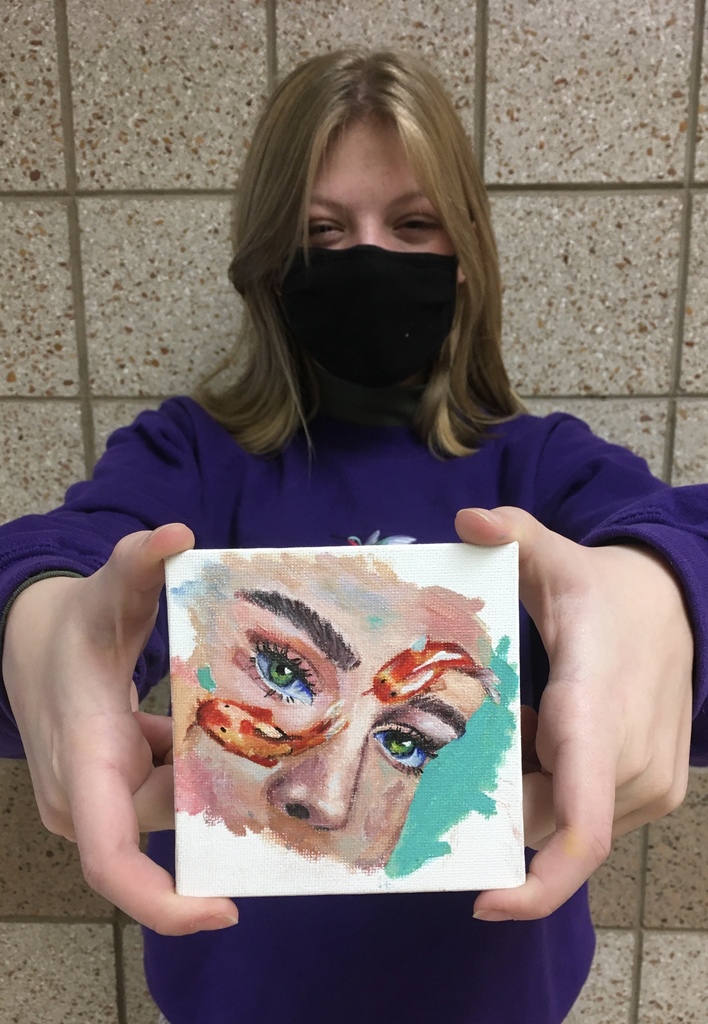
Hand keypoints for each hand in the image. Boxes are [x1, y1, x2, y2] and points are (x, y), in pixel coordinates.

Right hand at [2, 524, 238, 934]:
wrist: (29, 641)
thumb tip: (178, 532)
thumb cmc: (69, 625)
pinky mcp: (107, 786)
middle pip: (166, 823)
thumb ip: (137, 561)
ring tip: (259, 730)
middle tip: (279, 757)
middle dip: (217, 800)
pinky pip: (161, 790)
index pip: (111, 860)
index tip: (223, 910)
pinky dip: (191, 764)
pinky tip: (219, 726)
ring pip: (169, 803)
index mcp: (84, 762)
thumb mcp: (104, 592)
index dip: (163, 901)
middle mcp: (84, 794)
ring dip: (207, 771)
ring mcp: (94, 795)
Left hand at [455, 506, 692, 920]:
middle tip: (480, 739)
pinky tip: (551, 731)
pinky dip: (556, 784)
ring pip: (563, 819)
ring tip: (527, 718)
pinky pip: (587, 812)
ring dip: (529, 784)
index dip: (538, 883)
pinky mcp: (659, 792)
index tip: (485, 902)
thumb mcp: (553, 556)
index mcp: (596, 709)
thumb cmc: (601, 590)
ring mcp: (651, 782)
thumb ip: (511, 533)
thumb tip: (466, 520)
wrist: (676, 609)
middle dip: (501, 799)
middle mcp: (629, 761)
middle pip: (545, 821)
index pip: (578, 822)